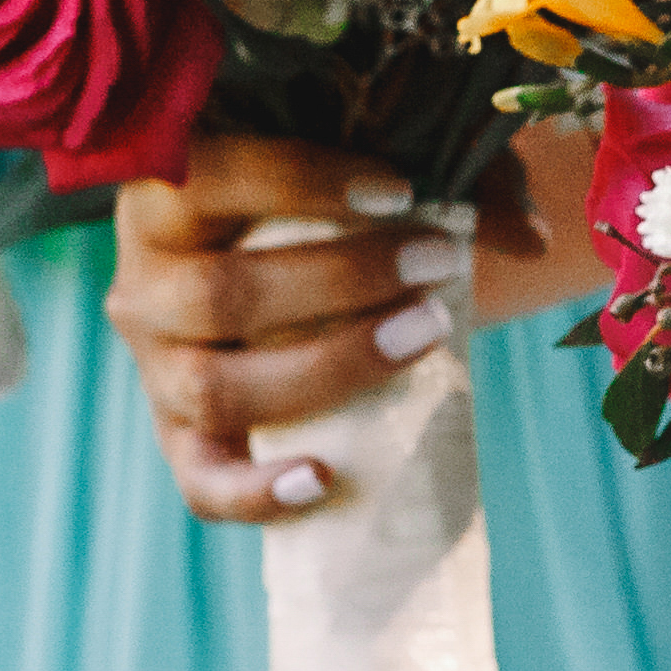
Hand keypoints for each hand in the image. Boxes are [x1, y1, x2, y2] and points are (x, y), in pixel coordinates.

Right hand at [107, 134, 578, 523]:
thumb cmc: (326, 210)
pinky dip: (255, 494)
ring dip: (325, 368)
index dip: (302, 184)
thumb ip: (449, 182)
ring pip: (215, 388)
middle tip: (440, 263)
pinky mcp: (179, 436)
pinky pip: (199, 481)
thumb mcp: (373, 177)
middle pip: (221, 294)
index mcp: (167, 193)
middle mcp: (142, 280)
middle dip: (341, 282)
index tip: (405, 192)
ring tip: (424, 335)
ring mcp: (155, 366)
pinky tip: (324, 479)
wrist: (282, 279)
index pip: (213, 176)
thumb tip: (529, 238)